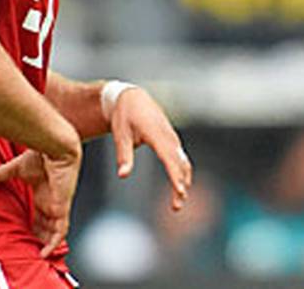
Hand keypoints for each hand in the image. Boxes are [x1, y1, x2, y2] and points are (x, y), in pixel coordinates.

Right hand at [0, 147, 81, 257]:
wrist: (56, 147)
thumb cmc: (40, 155)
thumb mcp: (14, 169)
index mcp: (43, 194)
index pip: (39, 216)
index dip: (33, 227)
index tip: (22, 236)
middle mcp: (51, 202)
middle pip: (47, 227)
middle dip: (39, 239)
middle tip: (27, 250)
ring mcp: (58, 206)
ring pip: (55, 232)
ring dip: (46, 244)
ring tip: (34, 256)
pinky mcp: (62, 207)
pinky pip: (61, 230)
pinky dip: (54, 242)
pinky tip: (45, 252)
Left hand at [109, 86, 192, 209]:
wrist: (133, 98)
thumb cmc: (124, 116)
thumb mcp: (120, 134)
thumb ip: (123, 155)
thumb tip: (123, 175)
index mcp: (156, 133)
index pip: (169, 158)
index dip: (175, 175)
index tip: (179, 191)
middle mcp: (168, 136)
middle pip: (180, 164)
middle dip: (180, 185)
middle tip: (176, 206)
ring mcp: (172, 138)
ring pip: (183, 162)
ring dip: (183, 181)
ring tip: (178, 202)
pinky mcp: (171, 140)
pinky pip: (181, 159)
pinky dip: (182, 173)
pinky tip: (181, 187)